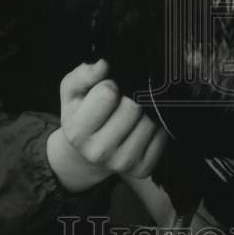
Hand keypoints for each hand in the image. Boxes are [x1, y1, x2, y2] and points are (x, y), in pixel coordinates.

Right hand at [47, 60, 167, 191]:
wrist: (87, 151)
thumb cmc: (82, 114)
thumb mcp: (72, 91)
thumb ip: (83, 74)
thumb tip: (104, 64)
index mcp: (77, 131)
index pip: (108, 94)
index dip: (109, 86)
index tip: (107, 90)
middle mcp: (98, 151)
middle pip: (133, 108)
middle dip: (128, 99)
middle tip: (120, 104)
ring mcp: (121, 163)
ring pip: (149, 122)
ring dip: (144, 113)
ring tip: (130, 117)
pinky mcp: (141, 169)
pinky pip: (161, 138)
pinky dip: (155, 129)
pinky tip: (140, 128)